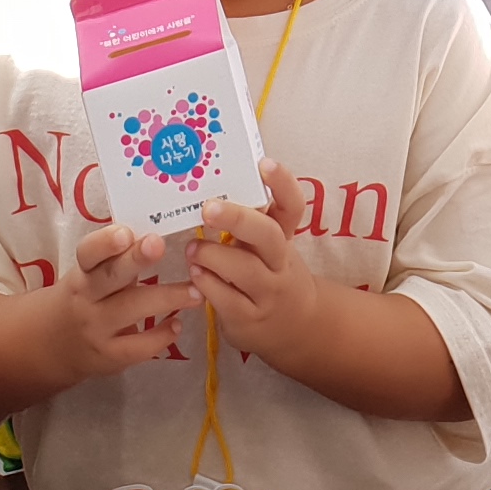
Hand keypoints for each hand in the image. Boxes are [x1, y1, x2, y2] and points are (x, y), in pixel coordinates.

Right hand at [51, 218, 195, 384]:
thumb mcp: (92, 274)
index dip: (105, 242)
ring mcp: (96, 329)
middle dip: (135, 259)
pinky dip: (160, 336)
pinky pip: (138, 347)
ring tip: (196, 292)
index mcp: (84, 271)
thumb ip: (117, 255)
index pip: (88, 253)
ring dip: (167, 298)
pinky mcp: (109, 356)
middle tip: (159, 245)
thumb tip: (160, 224)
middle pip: (110, 276)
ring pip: (131, 310)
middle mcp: (86, 298)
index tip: (126, 232)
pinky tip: (177, 324)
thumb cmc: (87, 296)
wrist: (53, 344)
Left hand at [188, 170, 329, 355]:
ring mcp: (269, 292)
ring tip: (192, 249)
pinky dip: (209, 285)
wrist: (298, 327)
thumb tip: (206, 184)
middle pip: (268, 235)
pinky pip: (228, 300)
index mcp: (285, 236)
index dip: (282, 183)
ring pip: (245, 269)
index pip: (292, 205)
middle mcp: (281, 262)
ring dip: (213, 255)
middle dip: (237, 219)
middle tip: (209, 208)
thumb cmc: (272, 273)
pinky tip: (196, 275)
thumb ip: (249, 223)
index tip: (264, 163)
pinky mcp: (250, 319)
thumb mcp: (269, 248)